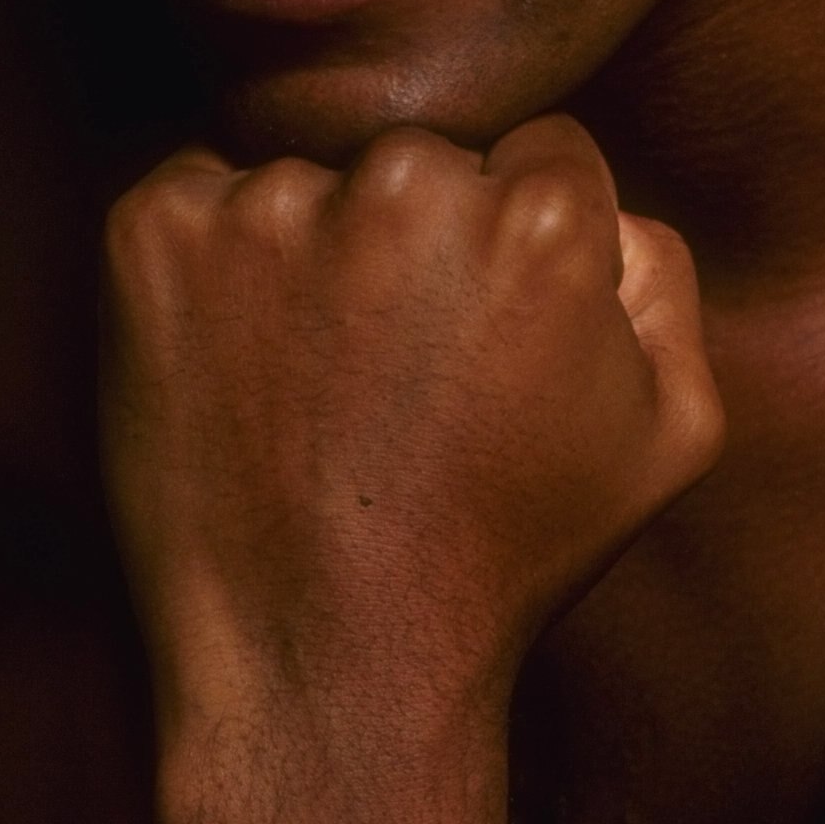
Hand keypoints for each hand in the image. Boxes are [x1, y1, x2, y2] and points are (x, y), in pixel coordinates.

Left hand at [98, 117, 723, 738]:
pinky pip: (194, 198)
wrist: (323, 668)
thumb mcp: (668, 433)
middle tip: (393, 379)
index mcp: (541, 219)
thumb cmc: (503, 559)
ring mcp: (269, 207)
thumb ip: (662, 277)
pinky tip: (234, 370)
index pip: (539, 155)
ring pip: (307, 182)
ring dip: (308, 255)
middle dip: (416, 242)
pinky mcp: (156, 236)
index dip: (519, 249)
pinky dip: (206, 266)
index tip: (482, 337)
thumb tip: (602, 200)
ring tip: (312, 392)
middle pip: (422, 162)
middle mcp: (404, 187)